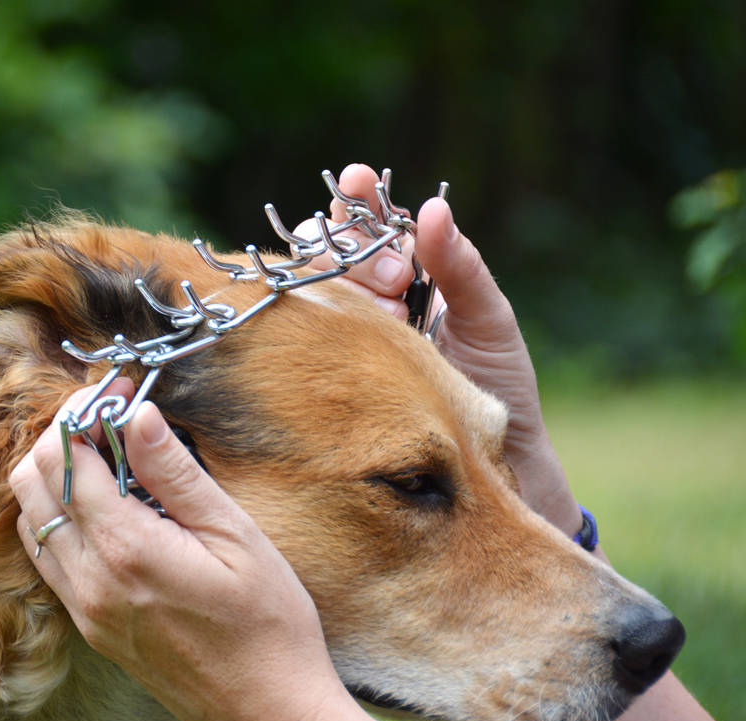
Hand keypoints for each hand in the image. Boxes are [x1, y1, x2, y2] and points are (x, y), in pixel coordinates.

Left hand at [9, 385, 401, 720]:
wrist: (269, 711)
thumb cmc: (268, 622)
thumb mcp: (234, 535)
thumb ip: (176, 473)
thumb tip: (139, 414)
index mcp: (126, 548)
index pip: (68, 459)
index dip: (85, 412)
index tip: (117, 391)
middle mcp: (90, 580)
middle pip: (34, 485)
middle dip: (60, 438)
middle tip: (107, 418)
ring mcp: (85, 609)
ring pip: (32, 523)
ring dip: (54, 478)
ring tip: (104, 458)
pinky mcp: (92, 628)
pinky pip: (50, 559)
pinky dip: (59, 520)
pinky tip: (103, 510)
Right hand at [307, 164, 579, 533]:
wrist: (488, 459)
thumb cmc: (497, 386)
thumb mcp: (487, 320)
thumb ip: (460, 267)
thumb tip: (432, 208)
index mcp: (410, 274)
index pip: (371, 223)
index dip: (357, 197)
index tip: (355, 180)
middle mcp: (370, 298)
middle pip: (330, 247)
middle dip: (357, 251)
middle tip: (400, 280)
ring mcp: (345, 333)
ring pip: (312, 285)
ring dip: (345, 287)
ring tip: (393, 316)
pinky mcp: (329, 368)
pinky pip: (305, 331)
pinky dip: (321, 320)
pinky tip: (355, 333)